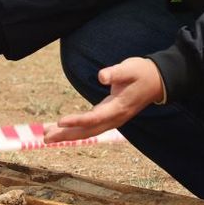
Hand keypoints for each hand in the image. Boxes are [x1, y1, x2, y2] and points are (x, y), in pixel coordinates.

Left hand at [44, 57, 162, 143]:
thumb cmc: (143, 72)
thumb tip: (101, 76)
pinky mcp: (110, 115)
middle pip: (88, 130)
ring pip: (88, 131)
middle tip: (45, 137)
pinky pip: (91, 126)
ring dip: (68, 134)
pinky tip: (63, 128)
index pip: (95, 118)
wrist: (158, 81)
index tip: (61, 121)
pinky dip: (76, 129)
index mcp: (119, 108)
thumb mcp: (130, 68)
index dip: (78, 120)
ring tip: (47, 135)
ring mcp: (113, 119)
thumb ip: (116, 72)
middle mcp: (115, 118)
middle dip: (66, 134)